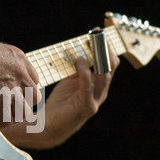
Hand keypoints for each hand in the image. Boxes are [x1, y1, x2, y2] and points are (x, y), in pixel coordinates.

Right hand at [0, 35, 40, 126]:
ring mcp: (11, 87)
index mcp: (20, 60)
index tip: (15, 95)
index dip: (24, 91)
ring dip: (13, 116)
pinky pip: (7, 119)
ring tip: (2, 115)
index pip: (34, 81)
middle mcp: (20, 73)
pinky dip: (0, 122)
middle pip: (34, 98)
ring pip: (24, 112)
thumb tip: (5, 78)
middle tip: (11, 107)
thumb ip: (7, 65)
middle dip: (23, 105)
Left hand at [1, 46, 119, 148]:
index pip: (109, 65)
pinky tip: (78, 62)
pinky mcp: (86, 107)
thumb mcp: (70, 83)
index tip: (99, 33)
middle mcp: (101, 93)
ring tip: (90, 45)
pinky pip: (88, 86)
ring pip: (104, 76)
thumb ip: (78, 71)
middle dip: (106, 51)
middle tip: (99, 36)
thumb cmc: (60, 104)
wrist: (49, 126)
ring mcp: (95, 100)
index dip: (106, 49)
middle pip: (110, 68)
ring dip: (97, 59)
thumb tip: (80, 52)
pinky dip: (85, 72)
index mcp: (99, 86)